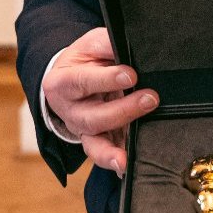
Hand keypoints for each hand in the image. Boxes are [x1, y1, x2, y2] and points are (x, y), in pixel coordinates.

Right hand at [42, 27, 157, 175]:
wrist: (74, 78)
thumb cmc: (85, 60)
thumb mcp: (92, 44)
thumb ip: (108, 44)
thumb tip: (134, 48)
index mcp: (61, 82)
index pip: (81, 81)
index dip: (105, 80)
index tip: (131, 75)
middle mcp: (69, 111)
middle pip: (92, 117)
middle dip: (123, 110)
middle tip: (150, 98)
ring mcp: (82, 131)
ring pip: (95, 144)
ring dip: (114, 149)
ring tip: (129, 156)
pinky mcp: (96, 142)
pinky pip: (104, 156)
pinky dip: (116, 162)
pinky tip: (128, 167)